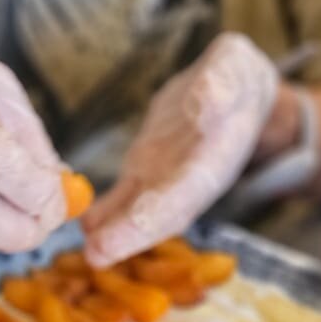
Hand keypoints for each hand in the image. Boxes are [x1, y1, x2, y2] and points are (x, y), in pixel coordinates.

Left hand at [83, 33, 278, 266]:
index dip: (162, 211)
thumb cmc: (236, 77)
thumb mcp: (235, 66)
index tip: (136, 228)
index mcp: (214, 159)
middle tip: (96, 255)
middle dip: (130, 236)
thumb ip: (221, 83)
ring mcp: (165, 181)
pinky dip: (105, 214)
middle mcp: (190, 181)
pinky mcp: (145, 173)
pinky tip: (83, 223)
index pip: (187, 191)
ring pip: (139, 212)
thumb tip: (205, 102)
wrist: (233, 93)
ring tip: (88, 251)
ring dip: (114, 234)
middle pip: (161, 215)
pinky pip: (124, 198)